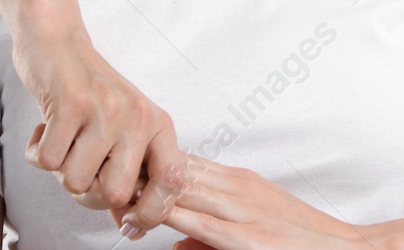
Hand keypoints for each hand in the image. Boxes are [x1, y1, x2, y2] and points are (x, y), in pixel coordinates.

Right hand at [10, 22, 185, 232]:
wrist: (57, 41)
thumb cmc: (89, 90)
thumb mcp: (120, 130)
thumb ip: (125, 176)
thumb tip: (128, 226)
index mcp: (156, 124)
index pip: (172, 182)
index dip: (151, 213)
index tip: (128, 222)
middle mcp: (137, 117)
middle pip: (114, 193)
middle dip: (88, 194)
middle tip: (78, 168)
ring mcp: (105, 109)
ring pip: (76, 181)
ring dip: (59, 170)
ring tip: (61, 141)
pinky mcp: (70, 103)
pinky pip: (46, 161)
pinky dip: (36, 152)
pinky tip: (43, 128)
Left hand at [113, 153, 369, 248]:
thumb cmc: (304, 242)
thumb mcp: (257, 226)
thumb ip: (211, 234)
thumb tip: (176, 243)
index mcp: (237, 181)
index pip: (183, 163)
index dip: (148, 164)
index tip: (119, 167)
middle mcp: (233, 188)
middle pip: (173, 169)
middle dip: (137, 171)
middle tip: (99, 171)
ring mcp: (236, 210)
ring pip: (177, 188)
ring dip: (141, 189)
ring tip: (106, 189)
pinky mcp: (238, 237)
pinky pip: (192, 221)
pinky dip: (161, 215)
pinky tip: (137, 217)